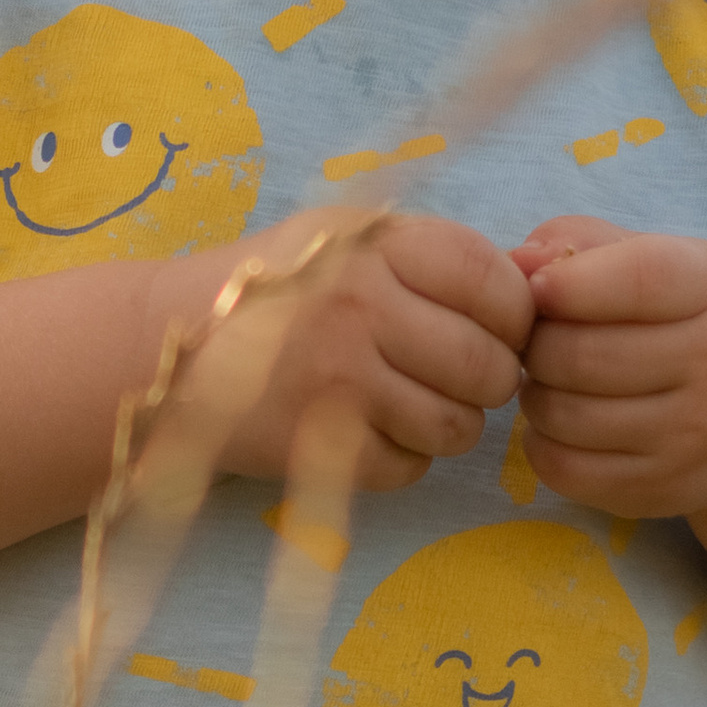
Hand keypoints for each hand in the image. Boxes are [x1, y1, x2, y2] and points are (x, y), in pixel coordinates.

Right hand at [165, 213, 533, 491]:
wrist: (166, 346)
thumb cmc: (278, 286)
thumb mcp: (348, 238)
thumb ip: (434, 255)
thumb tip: (540, 287)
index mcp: (376, 245)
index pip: (495, 284)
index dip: (513, 314)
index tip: (495, 325)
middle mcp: (360, 307)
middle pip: (489, 365)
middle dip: (488, 378)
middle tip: (459, 374)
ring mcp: (341, 382)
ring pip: (459, 426)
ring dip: (449, 423)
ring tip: (415, 402)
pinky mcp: (320, 446)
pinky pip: (410, 468)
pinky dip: (403, 458)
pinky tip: (372, 430)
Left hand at [512, 214, 706, 520]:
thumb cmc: (679, 318)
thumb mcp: (648, 258)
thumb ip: (578, 242)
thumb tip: (517, 262)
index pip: (640, 278)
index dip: (570, 283)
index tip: (536, 289)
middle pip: (582, 354)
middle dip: (537, 345)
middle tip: (538, 343)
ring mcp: (697, 433)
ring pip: (566, 415)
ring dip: (535, 395)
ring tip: (550, 382)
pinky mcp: (666, 488)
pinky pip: (565, 469)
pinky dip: (540, 445)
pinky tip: (557, 427)